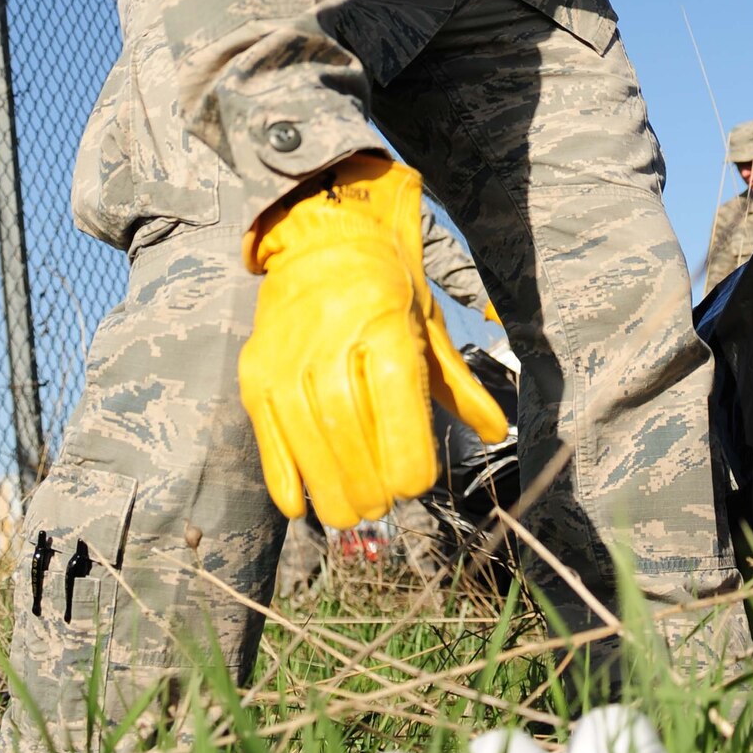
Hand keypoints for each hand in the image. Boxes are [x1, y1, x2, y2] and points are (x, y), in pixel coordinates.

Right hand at [239, 153, 508, 525]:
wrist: (324, 238)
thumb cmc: (388, 288)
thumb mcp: (430, 325)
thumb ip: (458, 384)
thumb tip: (497, 433)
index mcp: (384, 323)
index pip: (393, 396)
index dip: (404, 451)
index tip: (415, 485)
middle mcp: (331, 338)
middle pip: (346, 424)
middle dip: (366, 479)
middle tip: (381, 507)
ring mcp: (287, 355)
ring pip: (305, 434)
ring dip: (328, 485)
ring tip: (349, 514)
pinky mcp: (255, 370)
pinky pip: (266, 431)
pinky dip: (281, 474)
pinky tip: (298, 505)